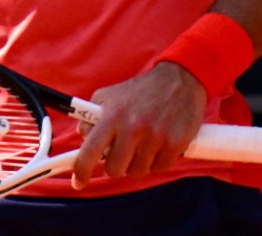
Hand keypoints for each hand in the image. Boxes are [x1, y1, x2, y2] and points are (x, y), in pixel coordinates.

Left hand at [71, 62, 209, 187]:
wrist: (181, 78)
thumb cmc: (142, 90)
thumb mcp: (110, 95)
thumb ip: (91, 117)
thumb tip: (83, 138)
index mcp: (113, 116)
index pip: (89, 152)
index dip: (81, 172)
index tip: (79, 182)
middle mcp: (133, 128)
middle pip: (114, 169)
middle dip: (116, 164)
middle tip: (123, 152)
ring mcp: (155, 137)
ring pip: (137, 171)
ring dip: (138, 162)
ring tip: (144, 143)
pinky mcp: (175, 144)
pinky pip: (158, 168)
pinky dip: (157, 160)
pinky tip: (159, 144)